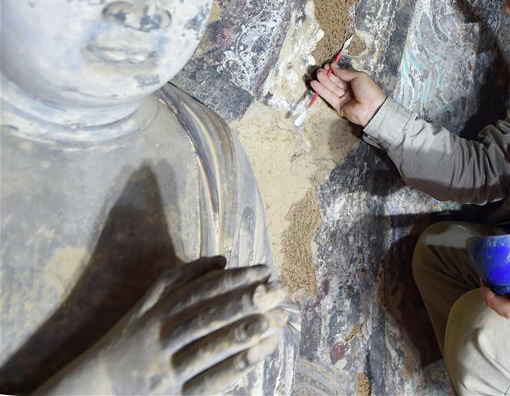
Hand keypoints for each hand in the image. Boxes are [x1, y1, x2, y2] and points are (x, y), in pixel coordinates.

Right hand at [38, 256, 287, 395]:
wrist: (97, 388)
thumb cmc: (130, 340)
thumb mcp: (147, 304)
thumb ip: (181, 279)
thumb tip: (222, 260)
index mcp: (155, 313)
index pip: (200, 291)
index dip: (234, 278)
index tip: (265, 270)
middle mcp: (159, 339)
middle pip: (207, 316)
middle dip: (246, 301)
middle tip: (279, 290)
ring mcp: (165, 370)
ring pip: (209, 348)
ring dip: (246, 333)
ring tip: (277, 320)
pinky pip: (209, 381)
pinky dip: (235, 367)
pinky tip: (260, 353)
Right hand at [311, 63, 386, 126]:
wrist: (372, 109)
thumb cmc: (368, 90)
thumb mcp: (358, 76)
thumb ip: (345, 72)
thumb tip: (333, 66)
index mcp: (355, 81)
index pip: (342, 74)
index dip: (334, 70)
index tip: (326, 65)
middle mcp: (348, 89)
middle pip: (335, 81)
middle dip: (327, 75)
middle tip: (319, 70)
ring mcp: (343, 98)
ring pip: (331, 88)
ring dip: (323, 81)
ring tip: (316, 74)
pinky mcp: (338, 106)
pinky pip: (329, 97)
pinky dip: (321, 91)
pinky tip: (314, 84)